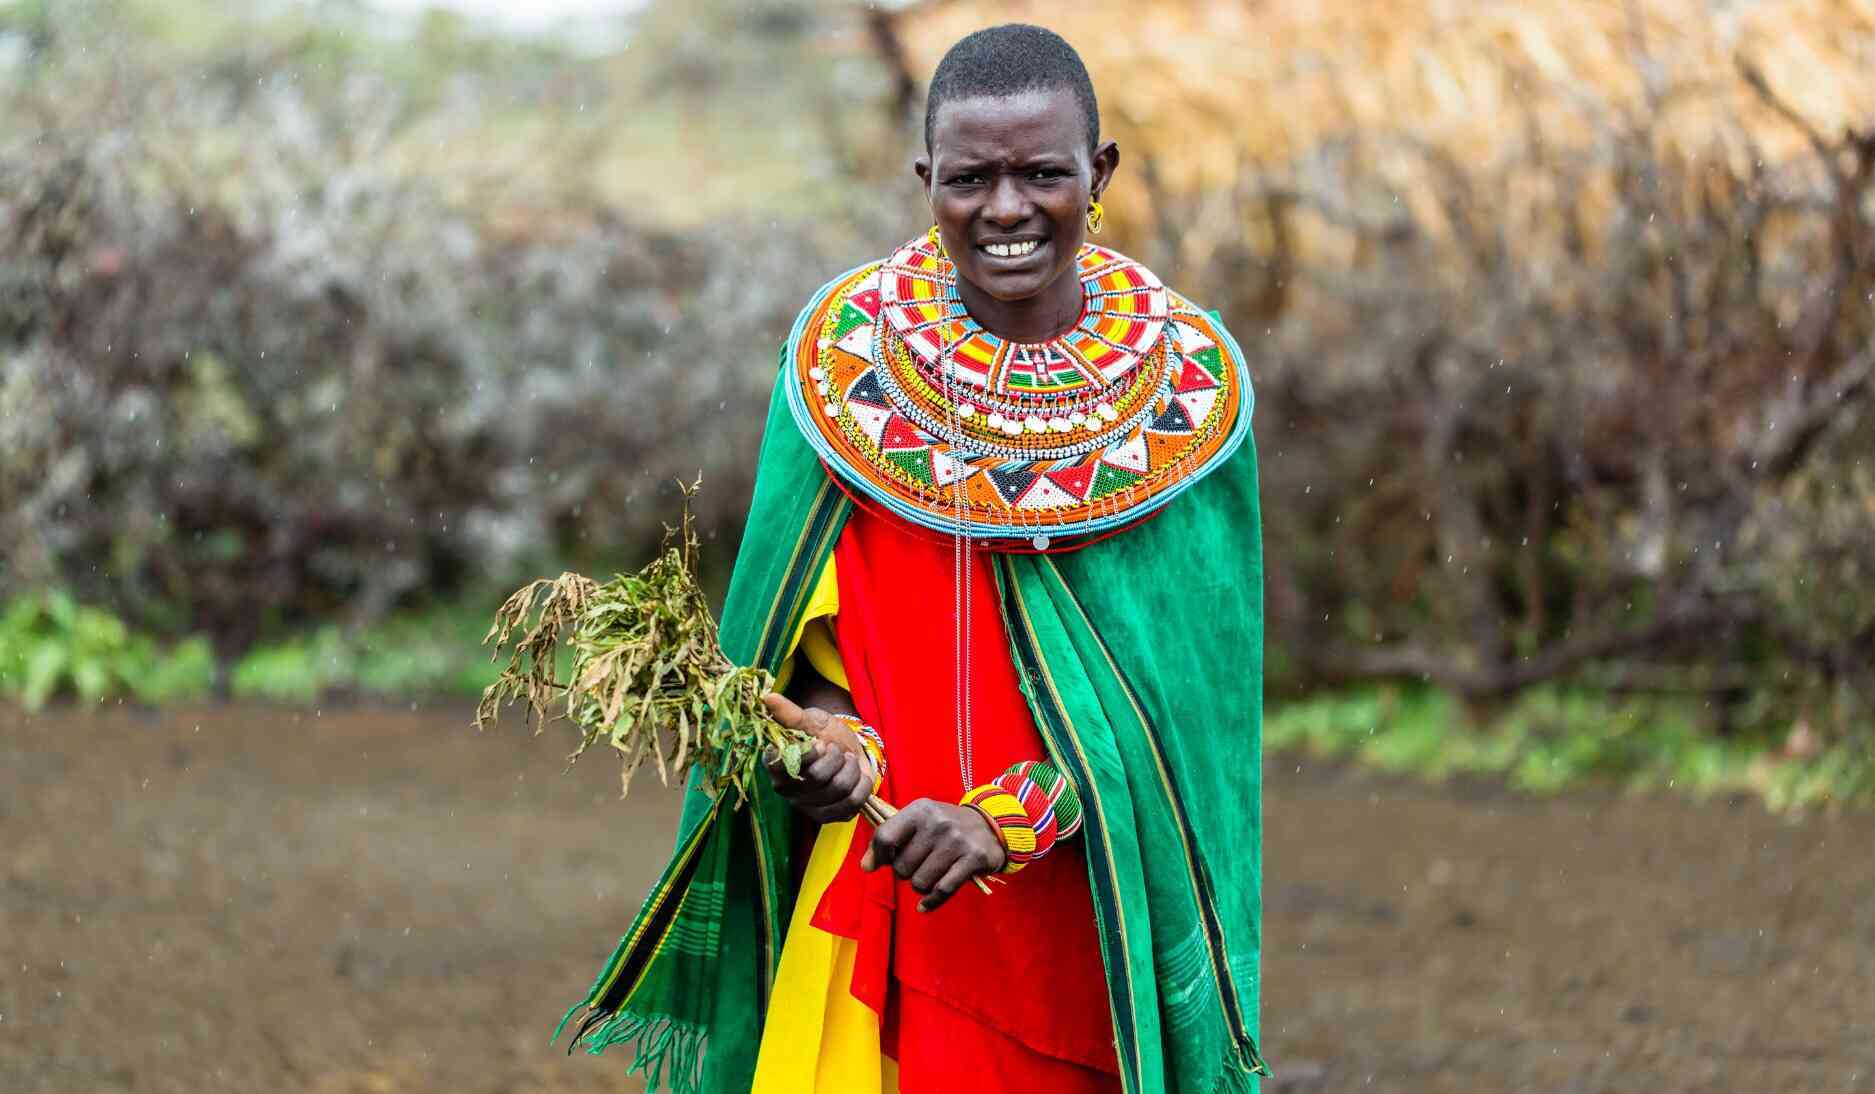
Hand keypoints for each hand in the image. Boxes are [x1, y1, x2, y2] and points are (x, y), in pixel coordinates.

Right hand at [761, 693, 873, 823]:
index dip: (811, 751)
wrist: (848, 750)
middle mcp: (786, 789)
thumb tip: (767, 697)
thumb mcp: (810, 721)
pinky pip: (853, 803)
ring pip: (839, 789)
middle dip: (836, 756)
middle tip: (836, 749)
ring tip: (847, 761)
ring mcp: (807, 807)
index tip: (819, 742)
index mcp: (774, 764)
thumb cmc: (824, 735)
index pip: (789, 763)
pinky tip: (856, 777)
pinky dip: (862, 785)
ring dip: (851, 769)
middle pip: (818, 776)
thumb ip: (790, 713)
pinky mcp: (829, 817)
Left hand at [861, 798, 1005, 911]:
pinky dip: (931, 902)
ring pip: (920, 882)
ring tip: (929, 876)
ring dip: (920, 886)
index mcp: (920, 810)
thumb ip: (890, 839)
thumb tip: (866, 866)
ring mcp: (957, 841)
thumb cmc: (945, 827)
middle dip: (905, 873)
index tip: (883, 862)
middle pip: (902, 866)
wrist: (990, 826)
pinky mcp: (974, 859)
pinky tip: (925, 904)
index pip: (885, 836)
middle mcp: (938, 822)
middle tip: (917, 866)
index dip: (878, 856)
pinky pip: (942, 890)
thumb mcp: (918, 822)